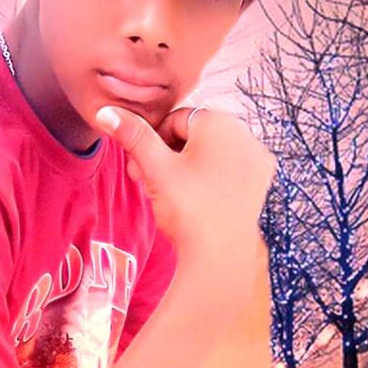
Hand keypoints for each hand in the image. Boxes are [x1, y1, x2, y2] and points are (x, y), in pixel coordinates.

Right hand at [96, 105, 275, 255]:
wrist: (219, 256)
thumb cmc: (188, 209)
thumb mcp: (155, 168)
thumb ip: (133, 135)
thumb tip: (106, 112)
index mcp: (220, 122)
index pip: (174, 120)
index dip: (151, 143)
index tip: (139, 166)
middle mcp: (244, 134)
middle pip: (193, 136)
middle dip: (167, 156)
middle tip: (147, 181)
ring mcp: (256, 158)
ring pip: (210, 153)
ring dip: (186, 167)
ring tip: (169, 193)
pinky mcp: (261, 180)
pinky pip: (228, 168)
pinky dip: (210, 178)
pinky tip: (196, 199)